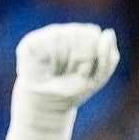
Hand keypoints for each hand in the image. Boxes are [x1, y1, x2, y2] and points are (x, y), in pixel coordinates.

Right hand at [4, 23, 118, 139]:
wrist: (48, 107)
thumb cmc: (73, 91)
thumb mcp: (98, 77)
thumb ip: (108, 57)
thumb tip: (109, 32)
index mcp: (80, 41)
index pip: (92, 34)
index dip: (94, 52)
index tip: (88, 70)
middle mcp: (63, 36)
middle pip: (80, 33)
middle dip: (84, 55)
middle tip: (78, 71)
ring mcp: (46, 39)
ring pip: (63, 35)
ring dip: (69, 56)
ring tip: (64, 71)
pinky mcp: (30, 45)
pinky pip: (43, 41)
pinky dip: (50, 54)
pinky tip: (50, 66)